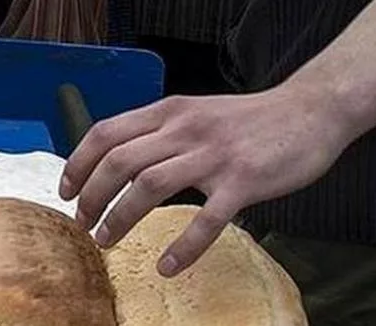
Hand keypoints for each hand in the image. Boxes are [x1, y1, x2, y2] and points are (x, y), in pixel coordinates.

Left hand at [59, 83, 351, 277]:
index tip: (65, 190)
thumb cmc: (248, 120)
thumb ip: (159, 131)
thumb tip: (117, 159)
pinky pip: (207, 218)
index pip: (105, 133)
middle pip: (118, 161)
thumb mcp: (194, 112)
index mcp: (168, 112)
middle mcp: (184, 129)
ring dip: (121, 216)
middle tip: (83, 223)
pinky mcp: (244, 180)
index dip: (78, 163)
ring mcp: (213, 154)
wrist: (310, 110)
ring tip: (107, 240)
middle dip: (91, 196)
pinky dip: (184, 246)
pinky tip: (169, 266)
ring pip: (150, 186)